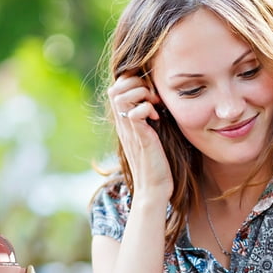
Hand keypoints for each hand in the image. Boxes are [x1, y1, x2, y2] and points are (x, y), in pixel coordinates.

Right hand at [108, 73, 172, 197]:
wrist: (153, 190)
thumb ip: (147, 120)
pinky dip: (148, 108)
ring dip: (141, 93)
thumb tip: (157, 104)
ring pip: (121, 95)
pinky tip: (157, 117)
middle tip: (153, 96)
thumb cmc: (156, 165)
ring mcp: (130, 131)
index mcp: (124, 123)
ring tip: (155, 104)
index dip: (132, 83)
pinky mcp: (140, 138)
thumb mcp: (150, 136)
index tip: (151, 93)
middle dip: (136, 83)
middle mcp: (123, 125)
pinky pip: (136, 112)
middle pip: (115, 88)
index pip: (116, 89)